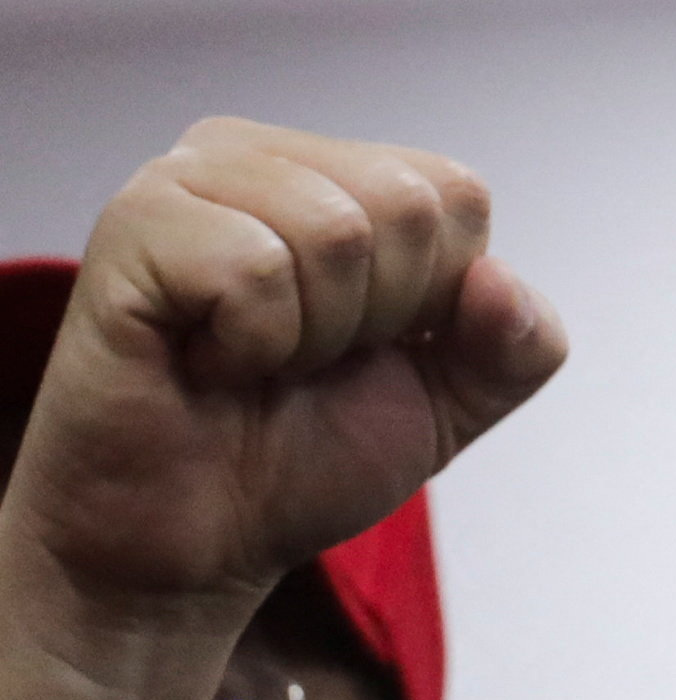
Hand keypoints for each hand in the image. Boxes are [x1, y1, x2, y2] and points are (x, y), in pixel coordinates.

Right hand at [1, 123, 563, 620]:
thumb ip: (518, 343)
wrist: (192, 543)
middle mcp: (254, 156)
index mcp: (333, 173)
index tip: (361, 348)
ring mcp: (183, 180)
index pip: (457, 194)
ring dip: (313, 336)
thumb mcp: (452, 401)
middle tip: (297, 361)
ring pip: (337, 231)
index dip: (434, 300)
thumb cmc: (302, 456)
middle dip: (379, 318)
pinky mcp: (132, 227)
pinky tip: (202, 361)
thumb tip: (497, 280)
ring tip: (248, 361)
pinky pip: (255, 268)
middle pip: (408, 205)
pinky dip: (251, 343)